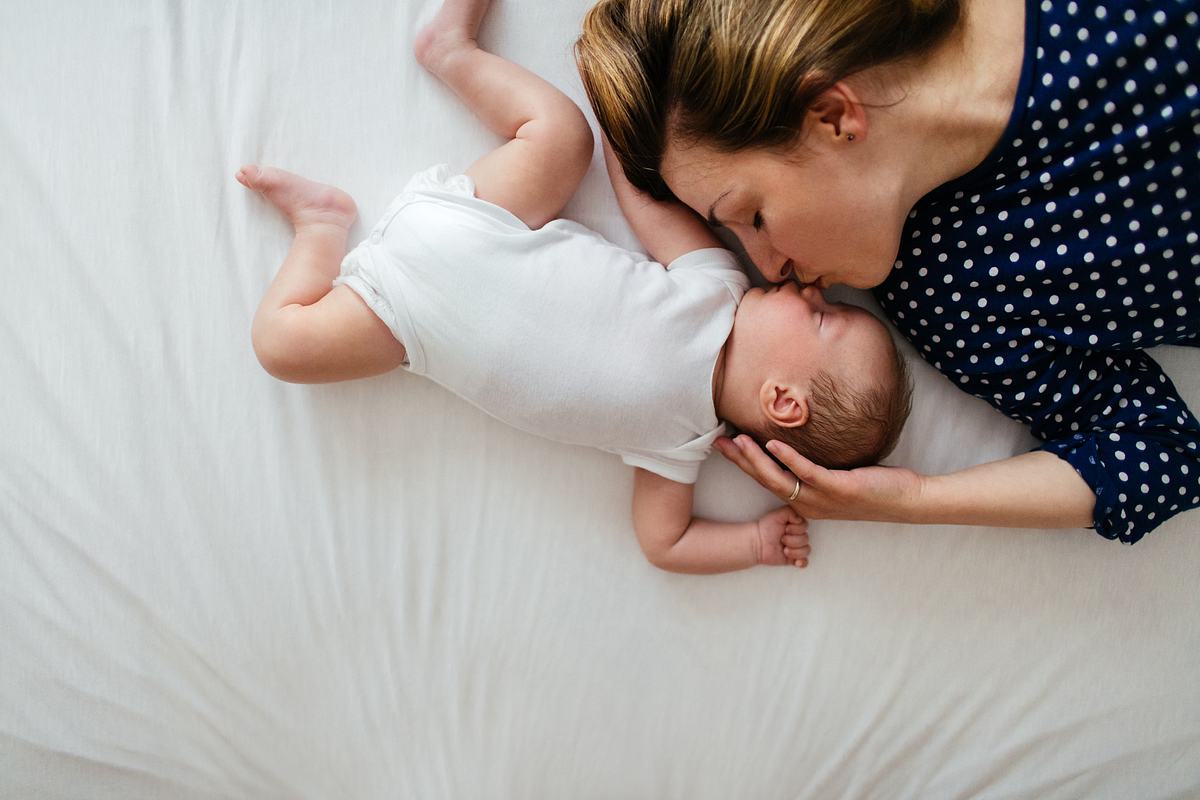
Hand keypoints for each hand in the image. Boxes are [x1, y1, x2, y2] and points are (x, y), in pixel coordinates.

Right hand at [717, 435, 924, 522]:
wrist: (907, 501)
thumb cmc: (875, 487)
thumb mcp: (838, 478)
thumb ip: (817, 467)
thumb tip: (801, 440)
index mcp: (805, 502)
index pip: (766, 481)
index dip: (743, 463)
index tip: (724, 445)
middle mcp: (808, 503)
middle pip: (764, 480)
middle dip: (739, 460)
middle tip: (717, 442)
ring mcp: (822, 498)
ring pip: (778, 478)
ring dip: (756, 458)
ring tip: (738, 440)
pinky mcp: (838, 488)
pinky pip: (807, 472)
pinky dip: (788, 457)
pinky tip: (774, 443)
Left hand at [756, 506, 809, 567]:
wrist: (757, 543)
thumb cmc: (766, 527)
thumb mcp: (778, 514)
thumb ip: (791, 512)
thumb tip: (800, 519)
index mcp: (795, 525)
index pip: (805, 527)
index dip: (797, 529)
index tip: (786, 529)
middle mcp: (797, 536)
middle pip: (806, 539)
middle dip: (793, 540)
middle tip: (782, 539)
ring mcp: (796, 548)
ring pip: (806, 550)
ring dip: (795, 551)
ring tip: (784, 550)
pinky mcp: (793, 558)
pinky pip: (805, 562)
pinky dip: (802, 562)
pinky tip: (796, 562)